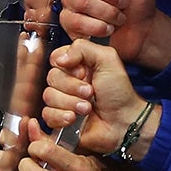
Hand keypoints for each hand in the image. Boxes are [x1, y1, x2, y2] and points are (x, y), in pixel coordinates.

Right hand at [39, 40, 157, 157]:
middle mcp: (69, 81)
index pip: (56, 58)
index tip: (83, 73)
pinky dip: (61, 116)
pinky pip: (47, 114)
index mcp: (78, 65)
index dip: (67, 67)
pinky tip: (74, 118)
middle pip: (51, 77)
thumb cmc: (119, 93)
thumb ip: (83, 48)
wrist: (122, 123)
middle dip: (72, 87)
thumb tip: (60, 58)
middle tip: (90, 92)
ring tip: (87, 108)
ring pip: (49, 96)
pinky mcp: (59, 118)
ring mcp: (63, 100)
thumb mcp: (108, 60)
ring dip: (70, 103)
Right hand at [62, 0, 170, 67]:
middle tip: (124, 2)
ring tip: (119, 17)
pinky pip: (76, 22)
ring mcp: (70, 1)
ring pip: (82, 2)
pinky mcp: (68, 22)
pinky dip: (98, 27)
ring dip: (108, 12)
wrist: (141, 29)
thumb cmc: (137, 1)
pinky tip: (108, 28)